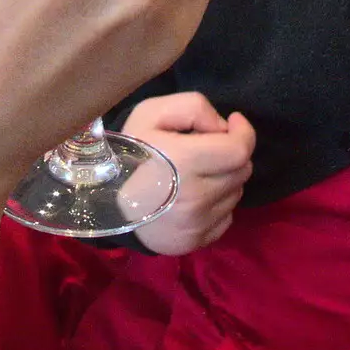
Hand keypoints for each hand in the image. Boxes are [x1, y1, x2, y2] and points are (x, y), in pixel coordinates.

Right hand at [124, 93, 253, 255]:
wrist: (106, 202)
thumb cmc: (132, 152)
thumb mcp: (152, 112)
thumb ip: (193, 107)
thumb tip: (223, 127)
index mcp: (185, 162)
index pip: (239, 150)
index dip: (244, 132)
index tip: (232, 122)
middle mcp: (196, 197)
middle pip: (242, 171)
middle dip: (232, 153)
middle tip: (208, 148)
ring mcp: (198, 224)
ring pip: (236, 192)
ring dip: (225, 178)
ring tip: (198, 172)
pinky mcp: (199, 241)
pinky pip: (227, 216)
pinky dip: (218, 202)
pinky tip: (194, 196)